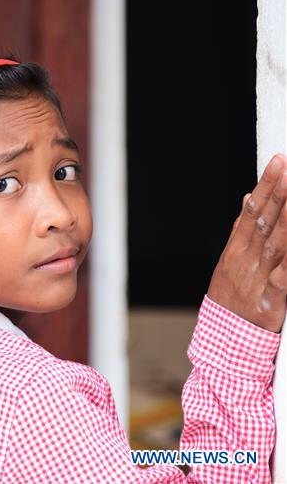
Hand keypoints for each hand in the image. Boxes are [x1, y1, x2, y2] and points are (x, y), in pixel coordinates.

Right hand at [208, 154, 286, 331]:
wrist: (223, 340)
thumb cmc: (231, 300)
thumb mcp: (229, 263)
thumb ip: (241, 232)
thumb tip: (248, 199)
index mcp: (235, 250)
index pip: (251, 211)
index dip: (266, 186)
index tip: (278, 163)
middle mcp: (245, 261)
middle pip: (264, 221)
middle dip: (278, 193)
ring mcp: (256, 281)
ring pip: (276, 245)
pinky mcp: (270, 304)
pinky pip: (282, 282)